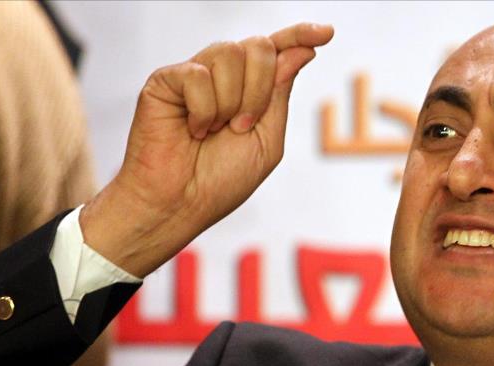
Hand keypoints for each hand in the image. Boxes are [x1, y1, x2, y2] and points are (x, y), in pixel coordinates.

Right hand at [80, 23, 333, 276]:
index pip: (277, 51)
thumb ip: (280, 94)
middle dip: (259, 90)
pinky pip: (197, 74)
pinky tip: (192, 130)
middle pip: (258, 47)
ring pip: (230, 54)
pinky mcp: (165, 80)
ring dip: (231, 102)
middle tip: (242, 126)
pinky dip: (203, 110)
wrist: (181, 204)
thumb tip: (301, 51)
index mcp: (250, 90)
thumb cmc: (221, 180)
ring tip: (215, 131)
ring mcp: (194, 75)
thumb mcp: (267, 140)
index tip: (327, 33)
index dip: (300, 36)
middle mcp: (223, 76)